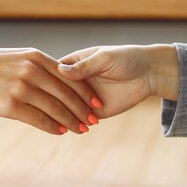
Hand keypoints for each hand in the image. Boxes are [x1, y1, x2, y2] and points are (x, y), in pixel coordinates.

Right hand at [0, 47, 99, 133]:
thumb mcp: (16, 57)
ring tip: (81, 129)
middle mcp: (32, 71)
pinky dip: (53, 127)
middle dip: (83, 110)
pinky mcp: (11, 105)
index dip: (86, 92)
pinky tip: (61, 132)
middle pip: (67, 94)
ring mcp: (22, 88)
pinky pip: (39, 119)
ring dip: (71, 121)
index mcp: (36, 57)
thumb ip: (37, 66)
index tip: (96, 103)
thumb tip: (57, 75)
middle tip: (94, 121)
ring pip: (56, 108)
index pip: (71, 77)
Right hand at [57, 44, 178, 117]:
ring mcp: (83, 98)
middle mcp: (75, 82)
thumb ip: (84, 66)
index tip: (38, 85)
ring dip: (61, 115)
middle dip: (51, 100)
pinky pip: (81, 120)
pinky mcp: (94, 112)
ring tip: (55, 118)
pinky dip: (75, 124)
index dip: (45, 79)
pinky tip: (70, 127)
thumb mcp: (104, 58)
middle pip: (56, 93)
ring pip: (66, 109)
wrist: (148, 74)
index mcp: (74, 64)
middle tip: (45, 106)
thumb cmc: (126, 59)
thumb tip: (60, 71)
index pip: (53, 73)